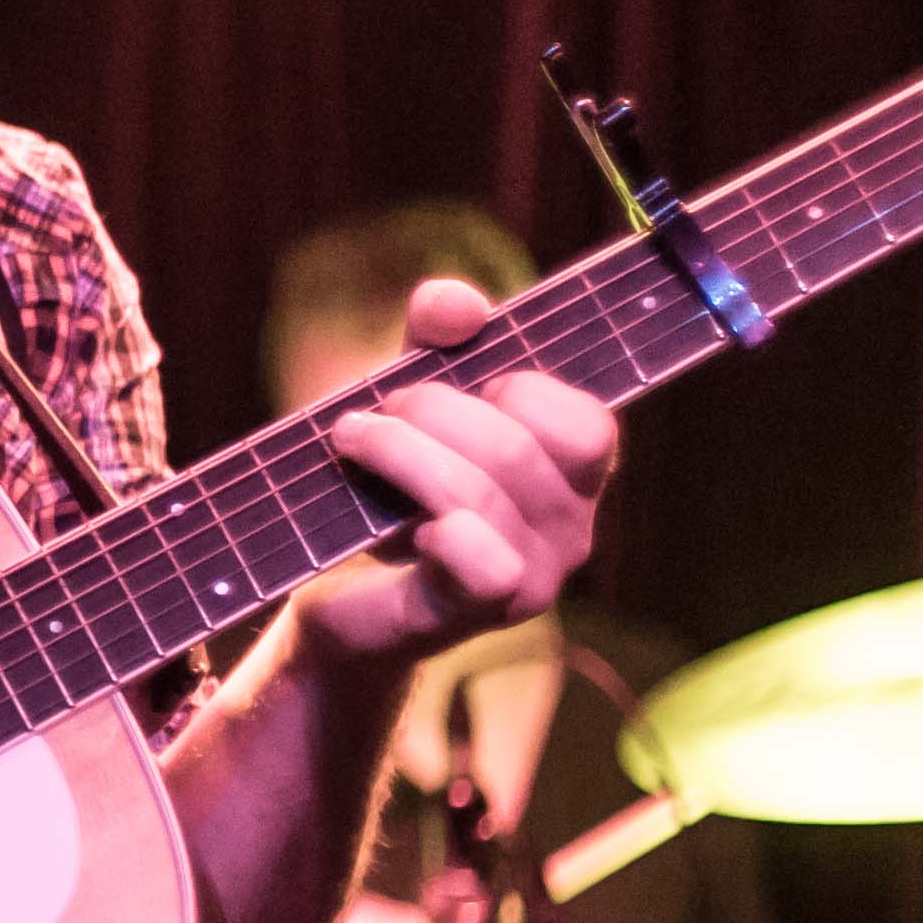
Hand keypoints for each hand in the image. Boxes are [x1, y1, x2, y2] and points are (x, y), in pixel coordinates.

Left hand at [305, 279, 619, 665]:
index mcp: (572, 477)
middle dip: (430, 409)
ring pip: (480, 494)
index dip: (518, 388)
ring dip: (399, 451)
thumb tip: (460, 306)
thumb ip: (438, 337)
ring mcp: (531, 583)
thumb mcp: (413, 395)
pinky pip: (479, 562)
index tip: (457, 387)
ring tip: (352, 440)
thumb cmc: (390, 485)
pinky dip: (432, 530)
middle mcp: (570, 533)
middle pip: (517, 447)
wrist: (334, 586)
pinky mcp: (474, 616)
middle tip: (374, 413)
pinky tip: (398, 528)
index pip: (588, 425)